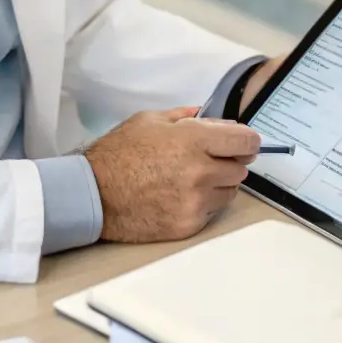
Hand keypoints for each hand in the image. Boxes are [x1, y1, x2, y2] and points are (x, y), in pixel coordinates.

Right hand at [85, 106, 259, 242]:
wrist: (94, 194)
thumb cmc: (118, 154)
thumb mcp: (149, 120)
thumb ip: (185, 117)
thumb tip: (209, 118)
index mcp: (193, 141)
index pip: (245, 141)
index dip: (247, 140)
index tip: (243, 142)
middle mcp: (200, 172)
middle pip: (240, 168)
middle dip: (228, 161)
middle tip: (207, 159)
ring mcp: (196, 202)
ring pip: (230, 192)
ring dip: (219, 184)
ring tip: (191, 178)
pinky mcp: (189, 225)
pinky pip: (212, 211)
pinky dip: (204, 203)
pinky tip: (180, 195)